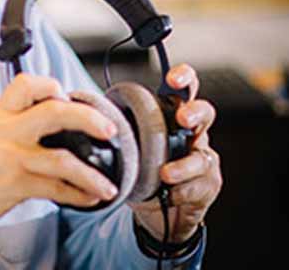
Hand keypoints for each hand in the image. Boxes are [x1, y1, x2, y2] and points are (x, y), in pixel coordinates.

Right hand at [0, 74, 118, 251]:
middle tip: (108, 129)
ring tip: (106, 183)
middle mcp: (5, 131)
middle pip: (54, 111)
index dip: (52, 85)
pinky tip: (88, 198)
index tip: (68, 97)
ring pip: (61, 157)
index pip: (26, 83)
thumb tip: (51, 122)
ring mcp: (10, 158)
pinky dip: (78, 195)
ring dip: (91, 174)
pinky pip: (55, 190)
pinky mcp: (13, 185)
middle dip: (88, 118)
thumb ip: (14, 125)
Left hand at [128, 63, 222, 244]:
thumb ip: (114, 126)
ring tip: (165, 174)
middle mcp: (192, 134)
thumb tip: (80, 105)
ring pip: (202, 156)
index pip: (183, 89)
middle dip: (195, 112)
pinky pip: (199, 185)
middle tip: (182, 120)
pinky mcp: (207, 184)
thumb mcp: (126, 145)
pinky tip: (168, 195)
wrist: (155, 210)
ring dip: (184, 166)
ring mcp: (202, 158)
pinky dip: (181, 191)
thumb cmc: (141, 169)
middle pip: (205, 113)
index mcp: (171, 117)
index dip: (183, 78)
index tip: (172, 79)